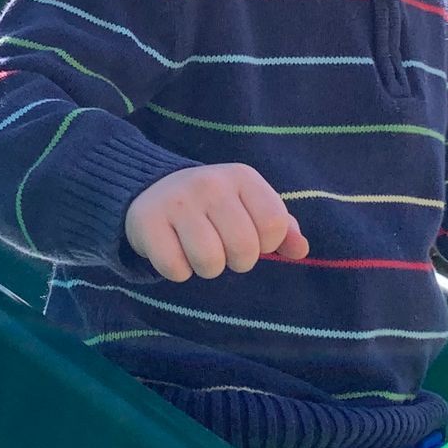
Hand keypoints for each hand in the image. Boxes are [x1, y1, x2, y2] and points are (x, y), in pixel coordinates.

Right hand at [125, 163, 310, 281]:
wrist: (153, 189)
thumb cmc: (214, 206)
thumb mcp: (250, 206)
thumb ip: (281, 227)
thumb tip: (300, 250)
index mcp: (241, 177)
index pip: (275, 224)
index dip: (267, 243)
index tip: (252, 238)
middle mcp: (210, 183)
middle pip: (244, 249)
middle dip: (238, 261)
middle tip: (223, 249)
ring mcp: (177, 201)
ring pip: (210, 262)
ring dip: (208, 269)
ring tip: (199, 252)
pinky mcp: (147, 221)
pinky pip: (175, 269)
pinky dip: (178, 271)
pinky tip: (174, 252)